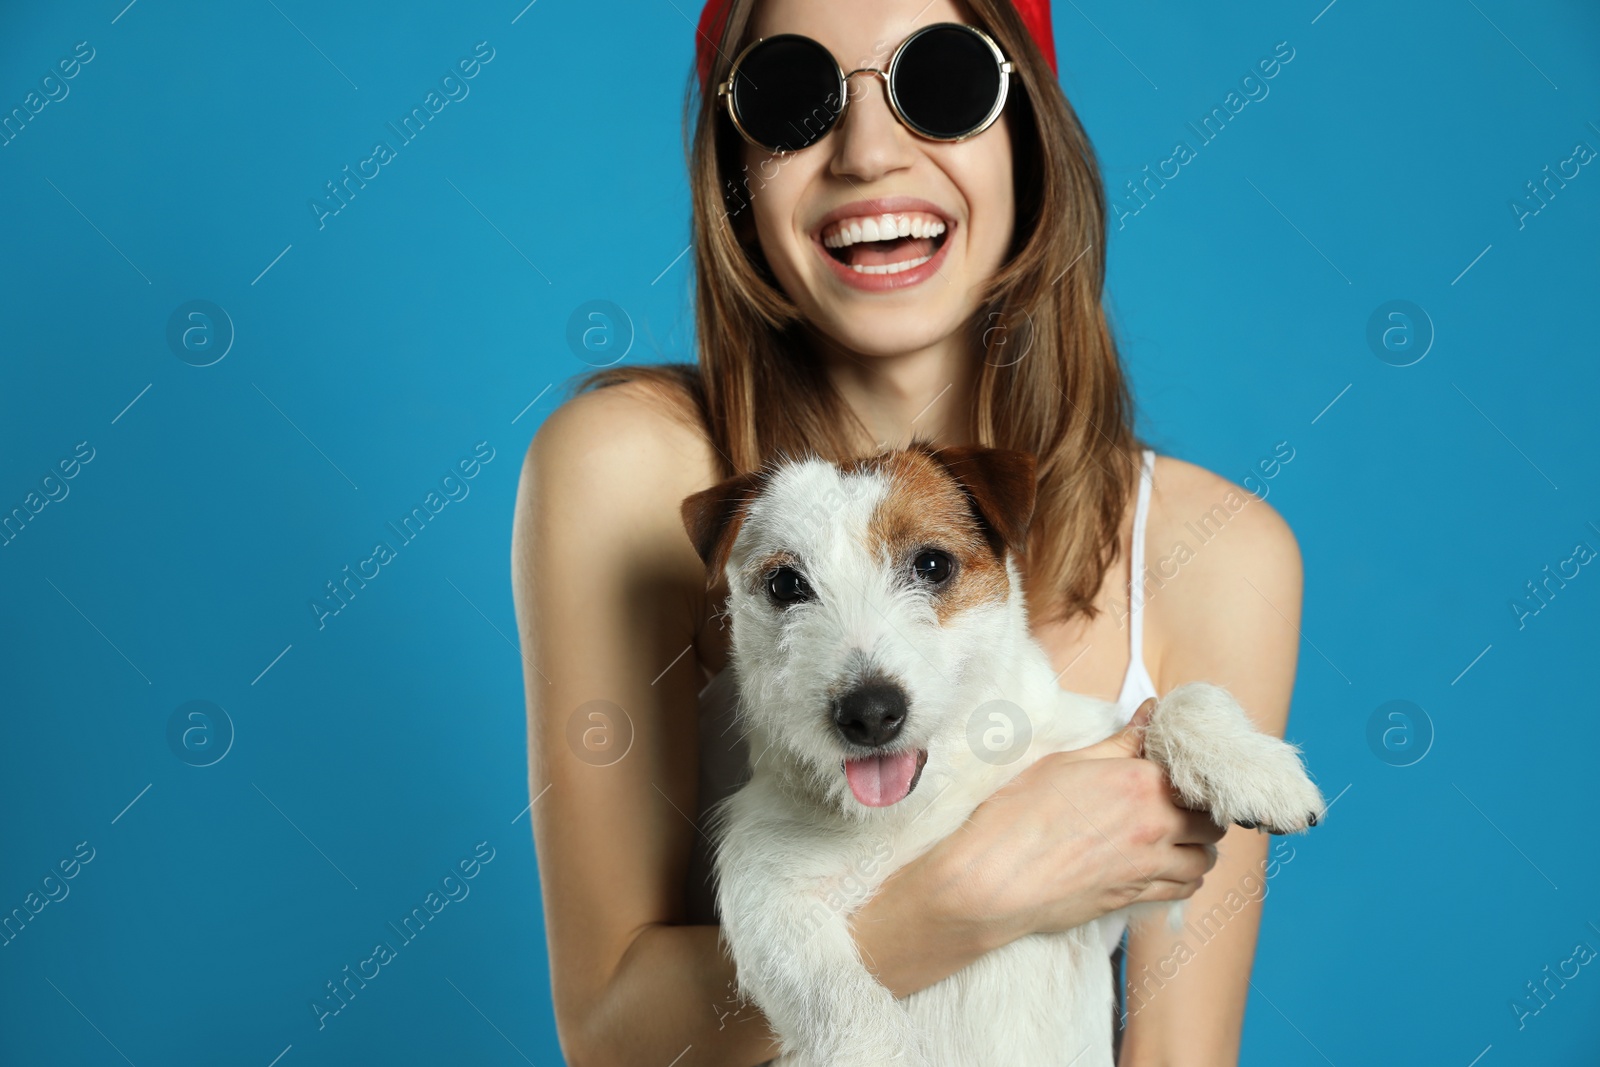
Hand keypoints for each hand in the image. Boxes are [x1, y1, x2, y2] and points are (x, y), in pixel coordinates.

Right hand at [925, 699, 1225, 950]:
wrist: (994, 877)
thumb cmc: (1019, 814)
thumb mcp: (1065, 763)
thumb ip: (1119, 742)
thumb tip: (1151, 712)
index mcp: (1139, 783)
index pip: (1195, 778)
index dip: (1192, 777)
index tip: (1178, 776)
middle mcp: (1155, 825)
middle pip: (1210, 823)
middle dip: (1201, 814)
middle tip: (1180, 807)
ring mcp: (1148, 866)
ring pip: (1204, 861)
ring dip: (1197, 848)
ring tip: (1176, 839)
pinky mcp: (1135, 897)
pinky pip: (1184, 890)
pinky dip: (1185, 879)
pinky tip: (1167, 868)